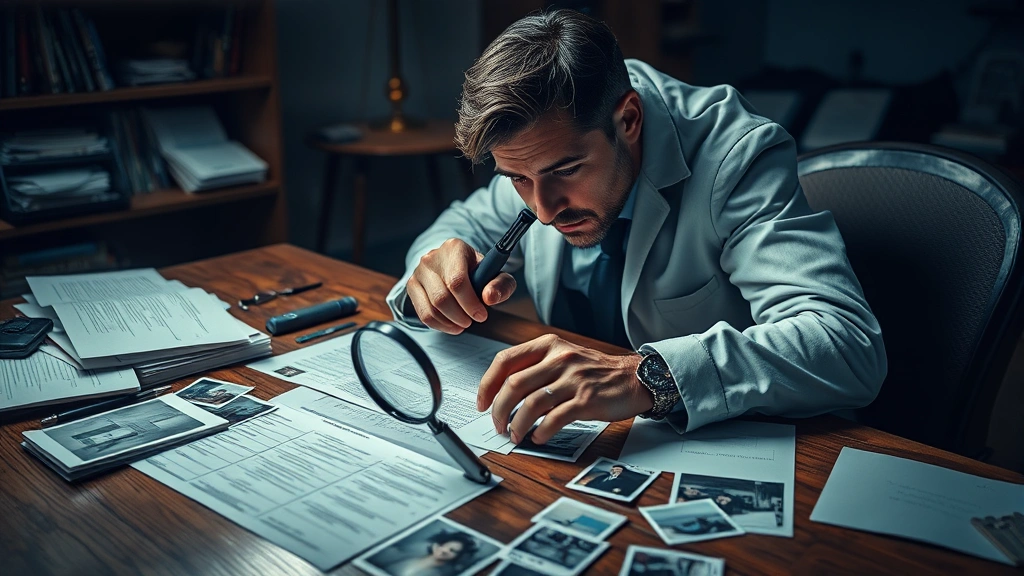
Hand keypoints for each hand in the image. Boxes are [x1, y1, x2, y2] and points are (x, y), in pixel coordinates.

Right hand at [405, 238, 516, 333]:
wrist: (456, 266)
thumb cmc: (478, 272)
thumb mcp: (495, 275)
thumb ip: (501, 285)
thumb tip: (490, 297)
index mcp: (454, 248)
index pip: (457, 281)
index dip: (470, 303)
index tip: (481, 315)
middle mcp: (431, 258)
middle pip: (442, 297)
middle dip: (460, 316)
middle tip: (472, 321)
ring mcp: (418, 272)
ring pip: (431, 308)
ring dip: (450, 322)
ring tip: (464, 323)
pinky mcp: (412, 286)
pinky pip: (423, 314)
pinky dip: (439, 325)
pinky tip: (452, 325)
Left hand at [476, 334, 653, 443]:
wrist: (634, 377)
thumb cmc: (595, 371)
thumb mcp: (563, 356)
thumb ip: (536, 368)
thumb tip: (503, 393)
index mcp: (548, 345)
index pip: (505, 361)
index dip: (487, 384)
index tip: (482, 402)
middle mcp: (559, 359)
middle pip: (514, 385)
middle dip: (499, 410)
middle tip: (497, 424)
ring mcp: (573, 379)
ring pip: (531, 404)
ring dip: (517, 424)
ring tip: (515, 434)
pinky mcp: (586, 400)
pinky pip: (555, 419)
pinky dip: (541, 432)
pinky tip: (538, 437)